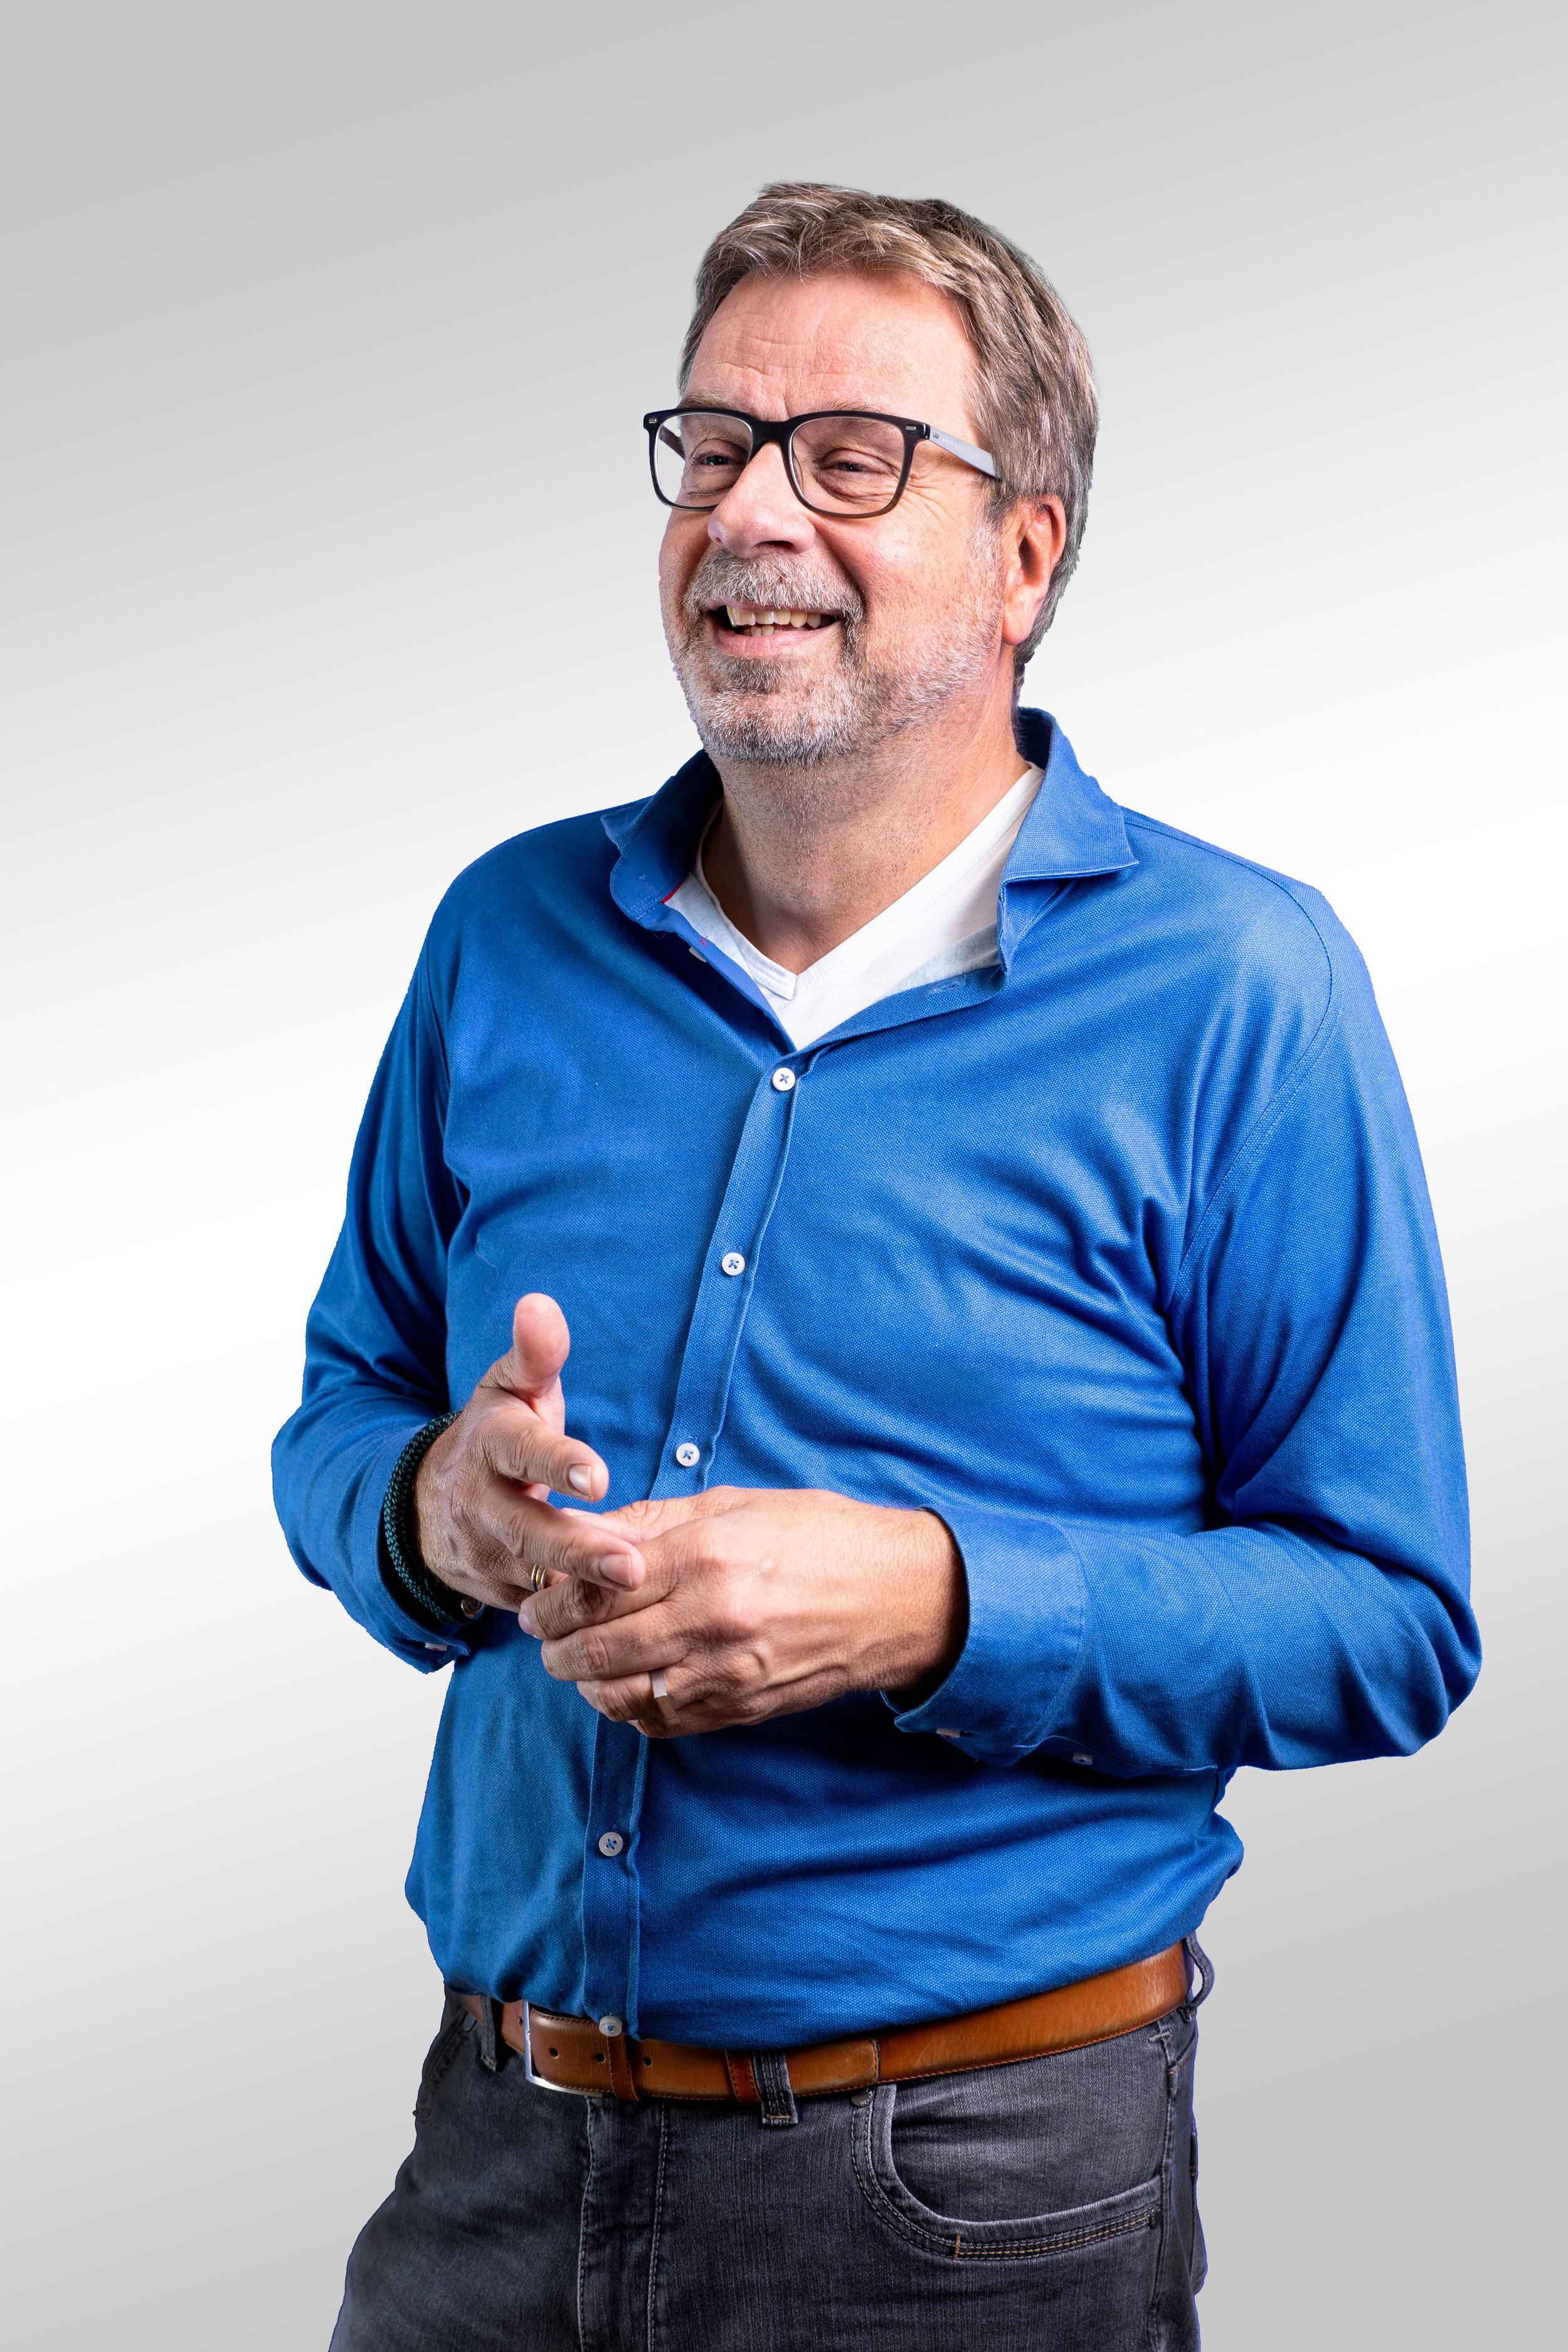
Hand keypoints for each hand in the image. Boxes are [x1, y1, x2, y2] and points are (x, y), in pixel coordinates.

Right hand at [413, 1294, 645, 1616]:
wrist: (431, 1502)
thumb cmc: (497, 1435)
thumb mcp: (510, 1387)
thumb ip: (534, 1353)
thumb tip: (540, 1303)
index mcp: (492, 1444)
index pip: (522, 1452)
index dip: (558, 1463)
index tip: (598, 1475)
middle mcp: (481, 1502)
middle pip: (527, 1530)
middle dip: (579, 1550)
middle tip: (631, 1566)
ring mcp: (485, 1553)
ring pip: (533, 1575)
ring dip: (583, 1588)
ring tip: (638, 1592)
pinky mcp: (496, 1591)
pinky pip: (538, 1606)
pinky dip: (575, 1613)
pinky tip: (621, 1616)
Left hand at [516, 1486, 966, 1735]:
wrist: (896, 1596)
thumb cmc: (819, 1536)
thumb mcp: (735, 1505)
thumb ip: (655, 1522)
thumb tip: (587, 1531)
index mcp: (704, 1558)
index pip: (597, 1587)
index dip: (554, 1597)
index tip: (537, 1596)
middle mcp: (710, 1620)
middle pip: (598, 1648)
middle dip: (554, 1644)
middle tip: (541, 1633)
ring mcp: (727, 1673)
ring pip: (621, 1695)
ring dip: (583, 1683)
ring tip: (574, 1663)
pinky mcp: (741, 1708)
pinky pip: (662, 1722)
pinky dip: (628, 1710)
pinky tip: (622, 1687)